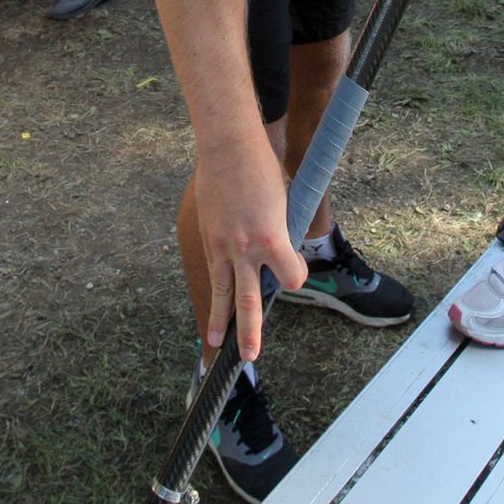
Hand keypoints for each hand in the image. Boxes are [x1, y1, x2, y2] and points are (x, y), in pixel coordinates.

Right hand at [194, 132, 306, 361]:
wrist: (228, 146)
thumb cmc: (262, 168)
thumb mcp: (285, 201)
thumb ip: (284, 229)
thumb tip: (285, 245)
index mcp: (272, 238)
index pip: (291, 276)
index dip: (295, 274)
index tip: (294, 267)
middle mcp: (246, 248)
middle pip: (249, 301)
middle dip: (250, 332)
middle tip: (251, 357)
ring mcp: (223, 245)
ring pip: (223, 293)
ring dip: (221, 322)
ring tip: (217, 345)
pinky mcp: (208, 238)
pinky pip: (213, 273)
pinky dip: (214, 292)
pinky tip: (213, 306)